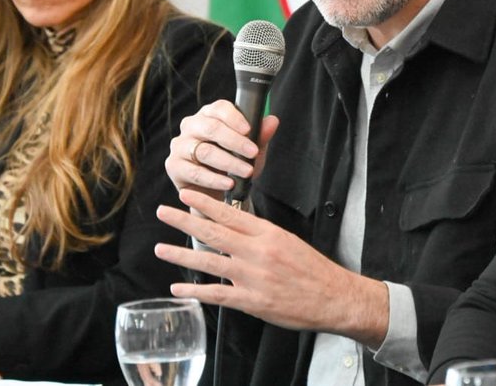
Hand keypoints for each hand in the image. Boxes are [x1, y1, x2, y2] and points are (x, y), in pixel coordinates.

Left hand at [155, 189, 388, 346]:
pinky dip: (195, 291)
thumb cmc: (313, 270)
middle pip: (214, 232)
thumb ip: (262, 235)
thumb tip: (238, 226)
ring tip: (161, 248)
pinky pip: (216, 294)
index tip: (186, 194)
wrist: (334, 297)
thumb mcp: (289, 241)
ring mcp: (252, 277)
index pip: (230, 214)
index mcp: (268, 234)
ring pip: (209, 261)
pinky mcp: (251, 300)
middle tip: (164, 211)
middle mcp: (257, 252)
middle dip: (185, 220)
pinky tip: (178, 289)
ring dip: (181, 254)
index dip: (205, 203)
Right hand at [164, 101, 279, 199]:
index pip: (219, 108)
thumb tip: (273, 121)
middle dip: (235, 141)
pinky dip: (214, 179)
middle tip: (253, 153)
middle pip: (211, 128)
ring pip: (204, 151)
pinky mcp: (174, 165)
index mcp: (209, 115)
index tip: (249, 130)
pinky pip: (194, 172)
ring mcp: (180, 145)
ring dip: (228, 162)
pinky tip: (228, 183)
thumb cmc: (233, 164)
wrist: (216, 192)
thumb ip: (261, 136)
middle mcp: (191, 126)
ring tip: (246, 172)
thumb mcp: (250, 151)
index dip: (234, 117)